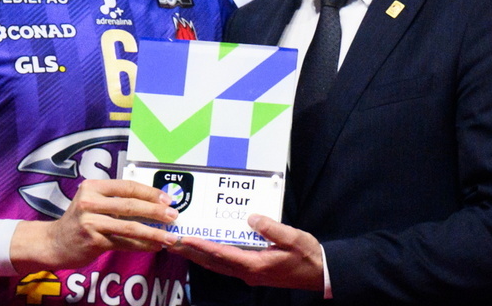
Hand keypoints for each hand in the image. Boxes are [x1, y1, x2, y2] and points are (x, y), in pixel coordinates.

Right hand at [10, 179, 178, 272]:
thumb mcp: (92, 200)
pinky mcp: (93, 241)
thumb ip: (115, 198)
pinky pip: (123, 243)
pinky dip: (141, 245)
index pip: (127, 186)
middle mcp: (90, 202)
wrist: (53, 242)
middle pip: (130, 205)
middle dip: (156, 211)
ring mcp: (90, 222)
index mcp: (93, 186)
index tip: (167, 199)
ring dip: (153, 232)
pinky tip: (154, 246)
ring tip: (169, 236)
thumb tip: (152, 201)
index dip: (150, 192)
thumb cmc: (79, 219)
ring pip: (129, 227)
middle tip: (173, 216)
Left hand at [170, 214, 323, 290]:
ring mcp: (250, 273)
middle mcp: (248, 272)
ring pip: (217, 265)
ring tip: (181, 245)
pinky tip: (205, 250)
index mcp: (256, 265)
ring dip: (198, 255)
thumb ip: (270, 228)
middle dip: (191, 252)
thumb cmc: (307, 256)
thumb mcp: (292, 238)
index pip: (222, 254)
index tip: (185, 238)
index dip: (201, 245)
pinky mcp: (253, 271)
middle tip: (171, 242)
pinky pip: (226, 264)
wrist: (320, 273)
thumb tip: (251, 218)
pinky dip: (211, 256)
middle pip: (212, 262)